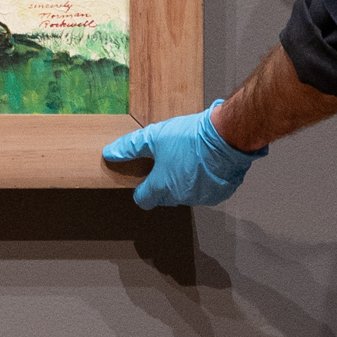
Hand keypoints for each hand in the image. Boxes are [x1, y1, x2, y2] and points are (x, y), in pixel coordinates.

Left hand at [100, 107, 260, 209]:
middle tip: (168, 162)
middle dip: (163, 184)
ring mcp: (201, 198)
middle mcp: (180, 198)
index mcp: (161, 187)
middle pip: (164, 197)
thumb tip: (109, 153)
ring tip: (188, 159)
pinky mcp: (219, 194)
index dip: (141, 189)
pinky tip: (205, 164)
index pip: (143, 200)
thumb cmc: (190, 137)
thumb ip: (130, 147)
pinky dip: (204, 182)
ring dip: (184, 183)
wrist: (226, 137)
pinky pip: (206, 192)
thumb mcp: (154, 136)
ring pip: (186, 195)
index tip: (145, 177)